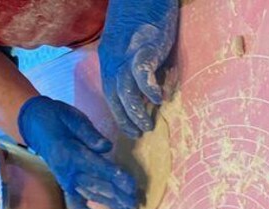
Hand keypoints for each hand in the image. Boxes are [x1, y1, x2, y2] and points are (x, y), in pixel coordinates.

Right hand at [17, 96, 137, 208]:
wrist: (34, 124)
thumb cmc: (56, 117)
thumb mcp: (71, 116)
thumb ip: (88, 132)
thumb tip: (106, 147)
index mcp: (71, 152)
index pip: (97, 167)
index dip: (116, 176)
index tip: (131, 185)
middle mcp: (68, 170)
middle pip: (97, 185)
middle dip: (118, 195)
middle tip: (135, 204)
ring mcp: (67, 179)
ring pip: (91, 196)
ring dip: (111, 205)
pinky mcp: (67, 184)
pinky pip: (76, 204)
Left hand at [98, 0, 178, 137]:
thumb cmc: (143, 15)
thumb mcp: (134, 45)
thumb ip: (136, 67)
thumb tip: (147, 91)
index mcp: (110, 58)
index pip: (110, 93)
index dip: (119, 113)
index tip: (130, 129)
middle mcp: (114, 58)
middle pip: (115, 95)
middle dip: (125, 118)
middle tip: (139, 134)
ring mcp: (128, 52)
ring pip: (125, 89)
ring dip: (136, 111)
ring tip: (147, 125)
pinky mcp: (145, 46)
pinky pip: (142, 72)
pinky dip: (148, 87)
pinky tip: (158, 99)